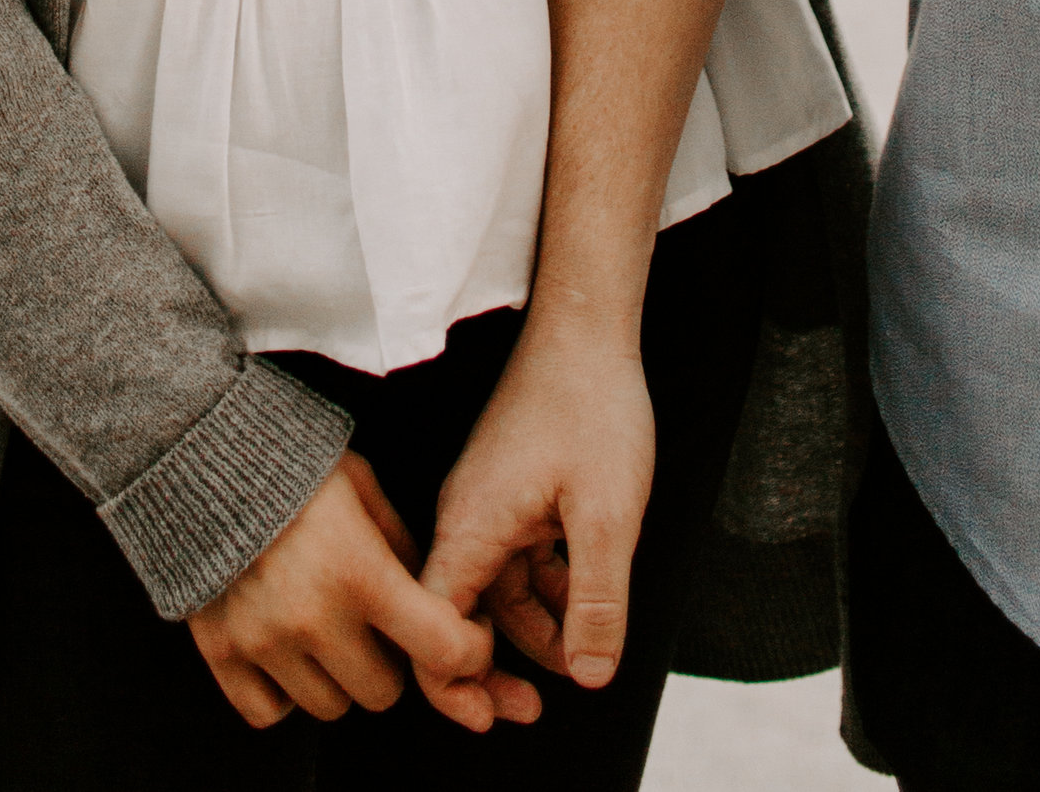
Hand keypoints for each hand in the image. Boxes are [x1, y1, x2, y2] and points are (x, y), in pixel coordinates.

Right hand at [188, 449, 541, 731]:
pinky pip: (271, 713)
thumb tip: (432, 599)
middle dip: (391, 661)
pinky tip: (288, 650)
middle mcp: (314, 617)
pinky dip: (285, 692)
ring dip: (339, 678)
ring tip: (328, 630)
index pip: (440, 647)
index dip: (467, 651)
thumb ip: (400, 546)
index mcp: (360, 571)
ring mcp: (265, 642)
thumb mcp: (363, 486)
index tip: (465, 638)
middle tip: (377, 625)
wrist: (201, 456)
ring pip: (331, 707)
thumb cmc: (294, 465)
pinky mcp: (223, 654)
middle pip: (383, 693)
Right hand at [422, 320, 656, 694]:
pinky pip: (514, 559)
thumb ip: (597, 599)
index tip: (496, 715)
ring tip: (578, 659)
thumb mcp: (607, 514)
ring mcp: (486, 503)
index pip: (432, 629)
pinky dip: (545, 587)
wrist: (587, 326)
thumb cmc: (591, 406)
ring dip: (532, 630)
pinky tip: (584, 597)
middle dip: (494, 670)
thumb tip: (591, 675)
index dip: (454, 684)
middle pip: (460, 618)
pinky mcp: (509, 489)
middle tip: (534, 710)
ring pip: (495, 591)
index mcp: (470, 528)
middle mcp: (465, 519)